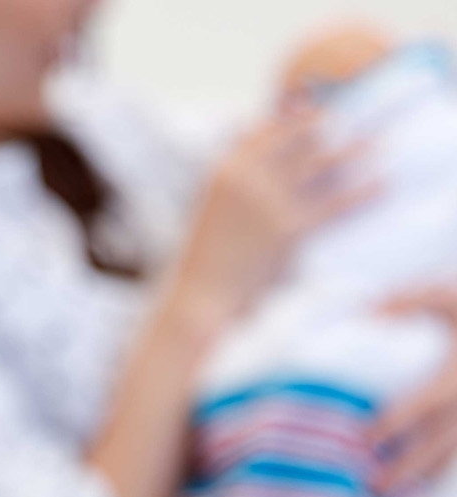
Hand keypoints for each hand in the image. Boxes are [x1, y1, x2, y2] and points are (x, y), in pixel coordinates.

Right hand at [167, 108, 377, 343]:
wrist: (201, 294)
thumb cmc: (205, 254)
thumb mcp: (209, 204)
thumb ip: (232, 173)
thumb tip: (241, 134)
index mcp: (225, 168)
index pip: (266, 128)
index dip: (295, 118)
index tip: (317, 114)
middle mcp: (248, 176)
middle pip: (298, 136)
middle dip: (326, 126)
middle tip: (354, 121)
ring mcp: (271, 201)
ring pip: (323, 161)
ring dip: (352, 150)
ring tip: (375, 144)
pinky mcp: (291, 228)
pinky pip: (337, 202)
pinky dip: (364, 192)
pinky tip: (382, 184)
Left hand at [372, 285, 456, 491]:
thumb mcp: (445, 296)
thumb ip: (407, 300)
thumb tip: (364, 312)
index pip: (425, 403)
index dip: (395, 421)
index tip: (364, 438)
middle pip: (438, 441)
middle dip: (406, 466)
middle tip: (371, 486)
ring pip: (452, 454)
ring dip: (423, 478)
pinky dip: (439, 473)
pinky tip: (415, 493)